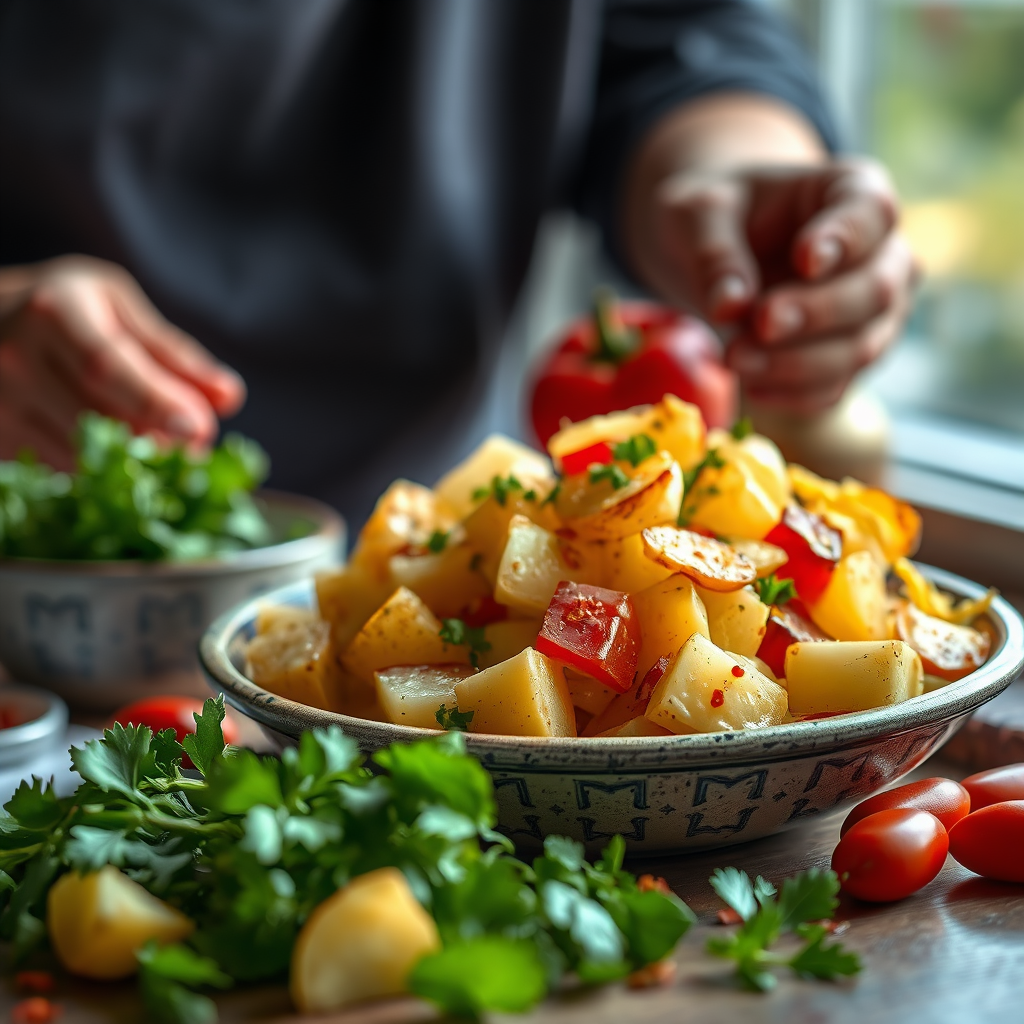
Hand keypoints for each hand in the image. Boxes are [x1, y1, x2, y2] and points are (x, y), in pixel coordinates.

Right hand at [0, 255, 244, 467]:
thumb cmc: (65, 307)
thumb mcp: (117, 306)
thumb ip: (173, 353)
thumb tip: (228, 397)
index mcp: (54, 312)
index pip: (106, 367)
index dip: (155, 402)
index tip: (199, 429)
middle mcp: (16, 357)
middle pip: (96, 418)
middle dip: (158, 440)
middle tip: (199, 449)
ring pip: (79, 453)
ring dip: (134, 462)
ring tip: (166, 451)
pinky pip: (61, 468)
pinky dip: (101, 469)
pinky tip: (120, 455)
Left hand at [635, 158, 916, 413]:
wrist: (711, 253)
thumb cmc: (714, 218)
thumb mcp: (698, 215)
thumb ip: (715, 253)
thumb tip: (729, 306)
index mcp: (853, 192)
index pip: (870, 214)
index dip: (845, 239)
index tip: (806, 259)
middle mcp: (880, 253)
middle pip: (875, 291)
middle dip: (816, 314)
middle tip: (759, 322)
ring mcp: (874, 313)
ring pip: (861, 348)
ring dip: (797, 363)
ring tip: (734, 358)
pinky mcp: (848, 360)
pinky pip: (835, 387)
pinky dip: (792, 394)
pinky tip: (749, 386)